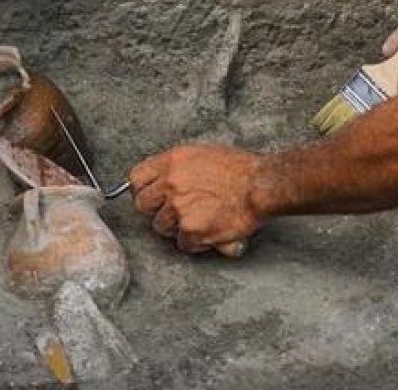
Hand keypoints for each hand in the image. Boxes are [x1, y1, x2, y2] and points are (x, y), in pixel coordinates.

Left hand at [128, 144, 266, 252]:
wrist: (260, 186)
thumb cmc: (241, 170)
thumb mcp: (203, 155)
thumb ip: (179, 168)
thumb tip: (166, 180)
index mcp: (172, 162)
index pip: (137, 178)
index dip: (144, 190)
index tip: (152, 196)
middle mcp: (170, 184)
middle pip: (143, 205)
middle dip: (157, 210)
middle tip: (174, 212)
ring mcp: (178, 208)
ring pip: (161, 227)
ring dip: (176, 228)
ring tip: (197, 221)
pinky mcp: (191, 230)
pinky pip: (182, 243)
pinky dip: (195, 242)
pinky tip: (208, 232)